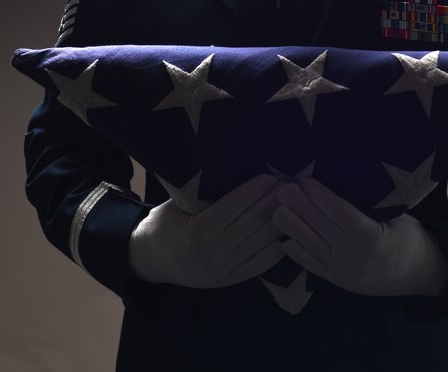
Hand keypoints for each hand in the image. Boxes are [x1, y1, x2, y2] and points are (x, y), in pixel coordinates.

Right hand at [128, 173, 283, 287]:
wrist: (152, 261)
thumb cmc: (166, 224)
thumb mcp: (178, 204)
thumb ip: (204, 193)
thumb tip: (234, 169)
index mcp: (200, 230)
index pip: (236, 206)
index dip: (256, 189)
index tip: (271, 175)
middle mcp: (216, 251)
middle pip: (254, 222)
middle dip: (274, 201)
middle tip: (291, 184)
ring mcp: (227, 268)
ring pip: (263, 242)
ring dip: (282, 220)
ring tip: (295, 203)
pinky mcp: (234, 279)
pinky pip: (264, 263)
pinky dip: (280, 245)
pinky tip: (289, 229)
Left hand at [273, 177, 447, 296]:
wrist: (420, 275)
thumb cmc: (409, 238)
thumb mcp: (398, 216)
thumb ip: (375, 204)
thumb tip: (348, 180)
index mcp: (371, 236)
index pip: (339, 212)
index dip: (320, 195)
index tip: (304, 179)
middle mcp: (353, 254)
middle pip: (320, 226)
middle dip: (298, 206)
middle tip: (281, 187)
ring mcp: (342, 270)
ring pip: (311, 246)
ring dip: (291, 226)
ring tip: (275, 208)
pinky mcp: (337, 280)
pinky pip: (312, 266)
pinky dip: (296, 253)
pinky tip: (283, 240)